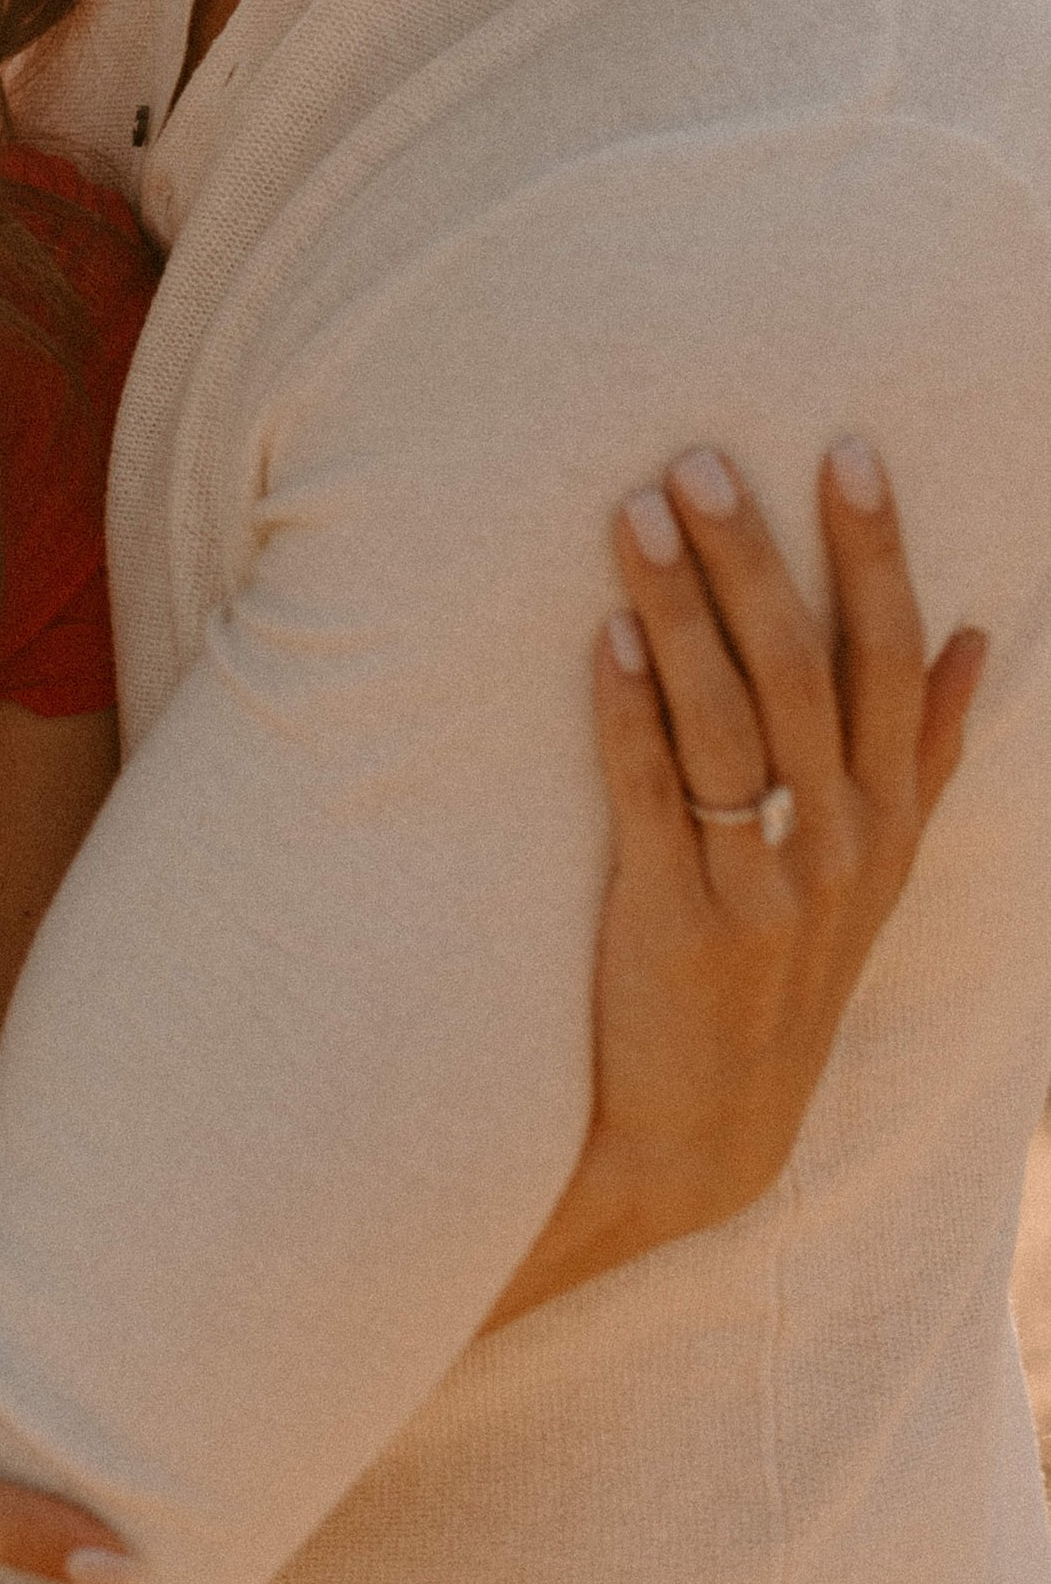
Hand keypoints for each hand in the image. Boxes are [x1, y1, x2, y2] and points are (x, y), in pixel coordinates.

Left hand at [492, 437, 981, 1321]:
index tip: (849, 448)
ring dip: (682, 609)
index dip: (876, 553)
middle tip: (703, 457)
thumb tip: (983, 638)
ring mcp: (764, 888)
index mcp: (890, 818)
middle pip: (807, 674)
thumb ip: (932, 753)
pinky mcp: (678, 926)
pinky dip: (628, 712)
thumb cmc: (788, 970)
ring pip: (728, 723)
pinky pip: (653, 798)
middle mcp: (843, 846)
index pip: (894, 661)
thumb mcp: (882, 868)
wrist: (707, 1135)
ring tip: (636, 511)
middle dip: (759, 558)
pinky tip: (601, 634)